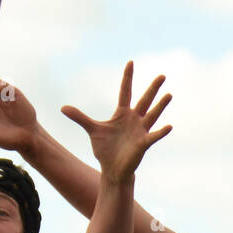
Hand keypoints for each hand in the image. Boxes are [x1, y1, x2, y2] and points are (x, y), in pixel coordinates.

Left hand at [61, 61, 170, 183]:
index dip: (127, 78)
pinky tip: (169, 126)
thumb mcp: (92, 130)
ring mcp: (140, 131)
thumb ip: (80, 117)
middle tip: (162, 75)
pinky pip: (153, 136)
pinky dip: (161, 132)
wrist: (112, 169)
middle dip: (153, 88)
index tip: (130, 62)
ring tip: (169, 94)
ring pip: (152, 115)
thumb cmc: (105, 150)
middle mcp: (134, 119)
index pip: (126, 91)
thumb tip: (63, 108)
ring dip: (160, 106)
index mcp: (122, 114)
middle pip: (144, 100)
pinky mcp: (143, 144)